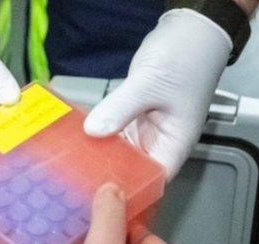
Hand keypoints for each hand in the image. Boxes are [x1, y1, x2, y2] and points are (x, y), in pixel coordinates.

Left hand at [84, 9, 232, 179]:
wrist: (190, 28)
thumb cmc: (185, 57)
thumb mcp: (150, 85)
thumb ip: (121, 109)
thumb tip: (93, 132)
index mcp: (175, 144)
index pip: (153, 180)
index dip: (129, 192)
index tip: (99, 199)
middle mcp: (160, 141)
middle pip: (132, 170)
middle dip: (107, 177)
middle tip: (73, 186)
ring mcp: (145, 128)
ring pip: (119, 152)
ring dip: (98, 157)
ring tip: (68, 169)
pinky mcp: (132, 115)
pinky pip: (112, 131)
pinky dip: (97, 135)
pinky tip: (74, 141)